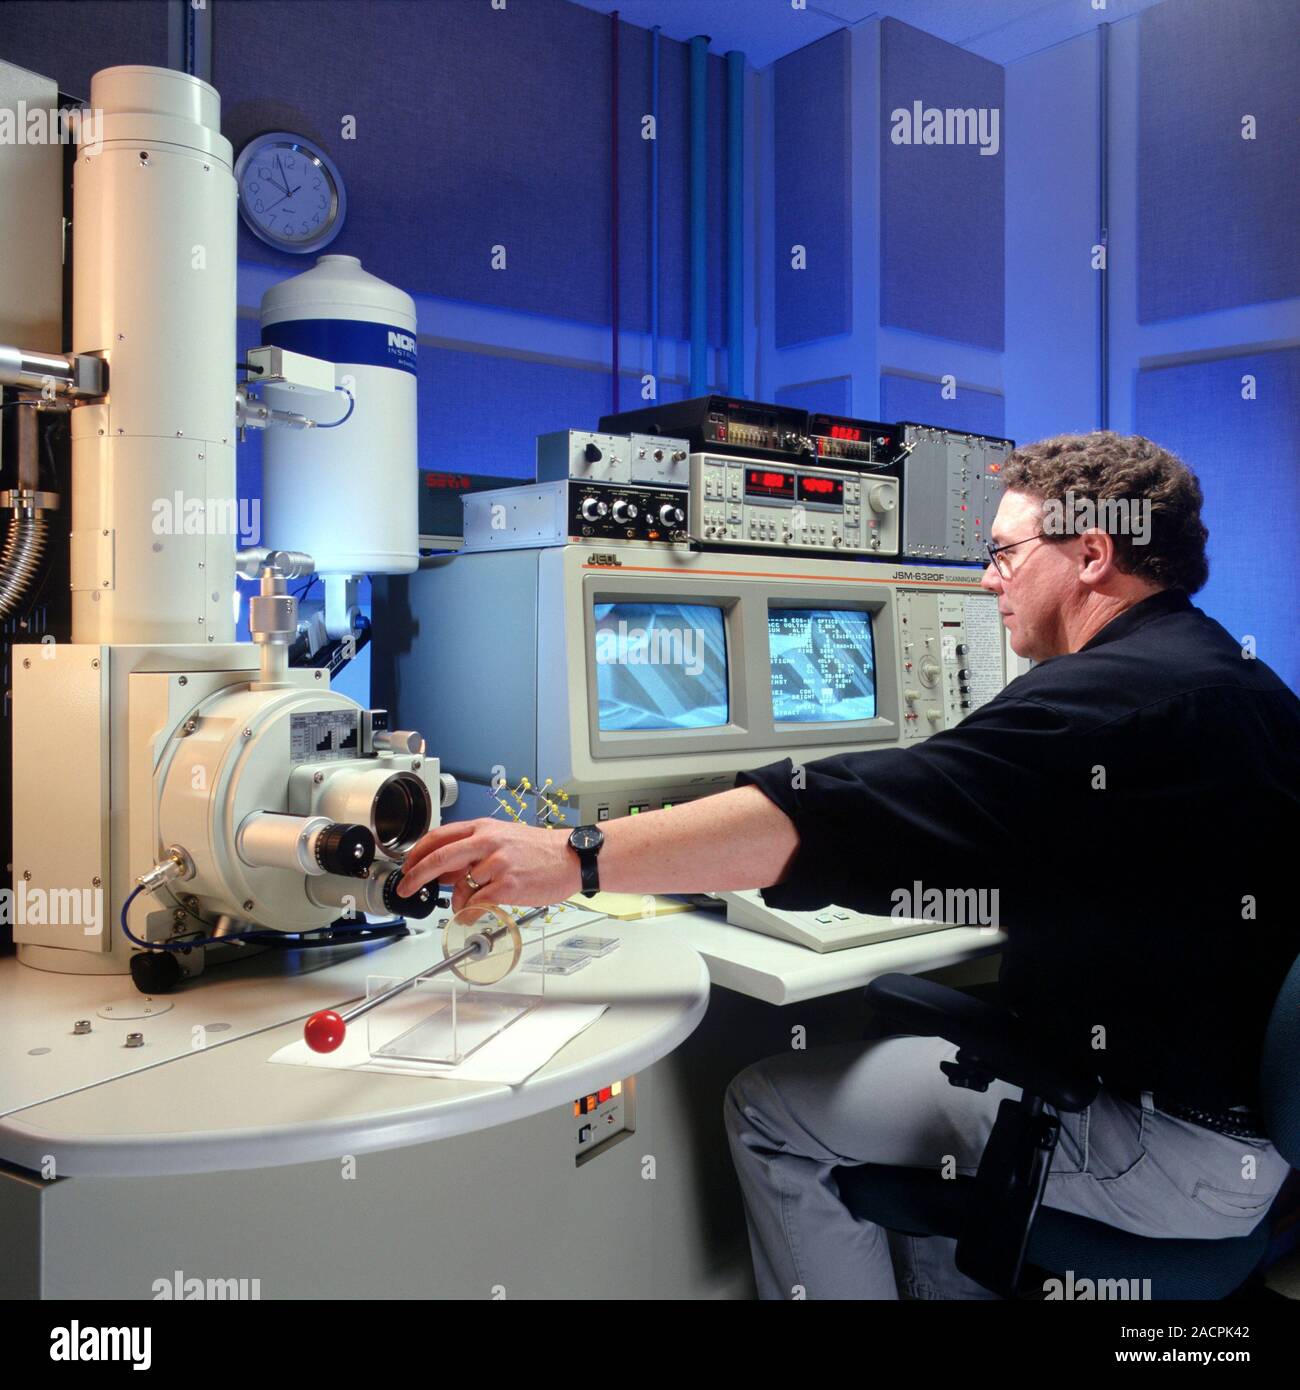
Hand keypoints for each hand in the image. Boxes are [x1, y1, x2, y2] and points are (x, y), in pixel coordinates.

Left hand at [397, 819, 580, 912]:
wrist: (572, 857)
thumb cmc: (540, 850)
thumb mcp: (503, 839)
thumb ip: (473, 851)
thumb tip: (445, 872)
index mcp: (483, 828)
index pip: (438, 836)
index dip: (416, 853)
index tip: (406, 867)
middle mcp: (487, 842)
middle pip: (438, 858)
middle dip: (416, 876)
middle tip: (405, 889)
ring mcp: (497, 863)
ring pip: (460, 887)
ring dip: (461, 900)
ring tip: (477, 900)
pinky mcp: (507, 884)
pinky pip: (477, 903)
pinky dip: (473, 911)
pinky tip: (481, 910)